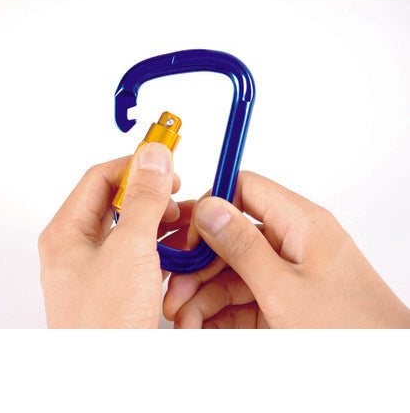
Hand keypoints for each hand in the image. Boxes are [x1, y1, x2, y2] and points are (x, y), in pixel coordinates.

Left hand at [38, 142, 187, 327]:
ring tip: (186, 228)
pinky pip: (139, 256)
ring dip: (160, 224)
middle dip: (152, 198)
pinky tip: (180, 255)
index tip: (165, 165)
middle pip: (116, 203)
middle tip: (178, 199)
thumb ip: (143, 198)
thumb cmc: (104, 326)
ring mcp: (97, 270)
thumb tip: (153, 156)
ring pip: (132, 229)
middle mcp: (79, 249)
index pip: (100, 178)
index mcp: (67, 232)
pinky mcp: (116, 288)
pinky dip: (161, 249)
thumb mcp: (129, 249)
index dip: (134, 167)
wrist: (109, 385)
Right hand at [164, 171, 409, 327]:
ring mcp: (286, 272)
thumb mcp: (285, 289)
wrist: (384, 371)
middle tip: (176, 290)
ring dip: (203, 295)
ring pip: (231, 271)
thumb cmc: (352, 330)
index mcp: (299, 223)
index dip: (211, 207)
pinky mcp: (282, 298)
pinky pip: (242, 297)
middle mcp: (291, 242)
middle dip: (199, 265)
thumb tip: (209, 208)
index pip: (243, 189)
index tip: (186, 236)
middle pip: (231, 237)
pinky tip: (202, 327)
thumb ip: (243, 246)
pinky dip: (219, 312)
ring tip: (185, 320)